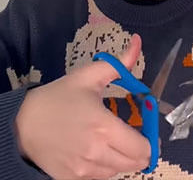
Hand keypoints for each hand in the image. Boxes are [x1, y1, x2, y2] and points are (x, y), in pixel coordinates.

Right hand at [14, 34, 150, 179]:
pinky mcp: (71, 179)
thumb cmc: (60, 97)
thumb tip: (138, 44)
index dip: (150, 142)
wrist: (25, 122)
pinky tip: (98, 153)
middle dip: (140, 152)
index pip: (141, 148)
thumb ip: (119, 63)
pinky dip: (104, 169)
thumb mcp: (89, 76)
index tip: (149, 133)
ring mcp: (83, 170)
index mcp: (104, 127)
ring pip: (116, 172)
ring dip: (121, 160)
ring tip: (114, 143)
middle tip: (135, 138)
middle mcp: (96, 152)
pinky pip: (98, 178)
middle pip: (133, 164)